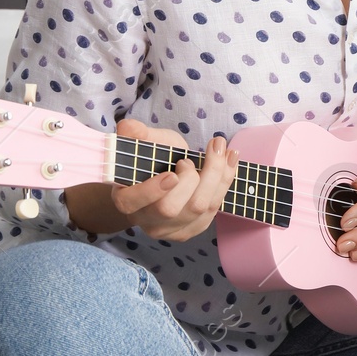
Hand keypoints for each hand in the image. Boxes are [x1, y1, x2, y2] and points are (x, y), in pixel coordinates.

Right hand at [106, 118, 240, 241]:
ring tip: (218, 147)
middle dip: (188, 179)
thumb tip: (127, 126)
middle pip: (170, 208)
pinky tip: (229, 158)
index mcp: (127, 199)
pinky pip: (214, 207)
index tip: (171, 175)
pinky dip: (226, 179)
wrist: (170, 174)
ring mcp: (171, 229)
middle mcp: (147, 220)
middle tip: (188, 160)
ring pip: (198, 208)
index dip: (150, 191)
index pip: (132, 202)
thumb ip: (136, 133)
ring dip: (215, 174)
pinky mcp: (193, 228)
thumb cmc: (155, 159)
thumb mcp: (146, 142)